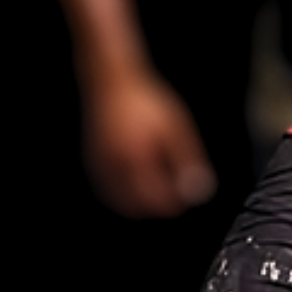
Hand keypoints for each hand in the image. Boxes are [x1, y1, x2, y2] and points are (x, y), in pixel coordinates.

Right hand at [85, 68, 216, 217]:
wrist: (112, 82)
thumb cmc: (145, 100)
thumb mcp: (176, 127)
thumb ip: (188, 160)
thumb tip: (199, 187)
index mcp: (136, 160)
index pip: (156, 201)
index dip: (175, 203)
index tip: (187, 197)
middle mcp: (113, 168)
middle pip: (136, 208)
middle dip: (156, 206)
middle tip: (175, 196)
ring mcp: (99, 168)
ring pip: (119, 203)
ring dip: (139, 204)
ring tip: (159, 189)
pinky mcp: (92, 164)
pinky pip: (107, 192)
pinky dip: (123, 196)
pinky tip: (138, 185)